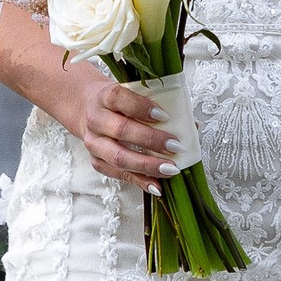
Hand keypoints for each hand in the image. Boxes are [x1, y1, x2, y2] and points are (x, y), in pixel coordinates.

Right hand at [60, 59, 173, 189]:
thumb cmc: (118, 103)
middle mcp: (96, 119)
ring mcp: (94, 143)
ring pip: (118, 157)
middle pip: (121, 130)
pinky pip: (118, 174)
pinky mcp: (96, 161)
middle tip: (176, 146)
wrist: (87, 110)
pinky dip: (139, 181)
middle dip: (151, 140)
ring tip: (170, 169)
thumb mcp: (132, 94)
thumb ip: (158, 105)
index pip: (120, 98)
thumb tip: (193, 126)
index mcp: (105, 96)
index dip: (142, 107)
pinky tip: (157, 186)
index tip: (165, 116)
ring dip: (147, 165)